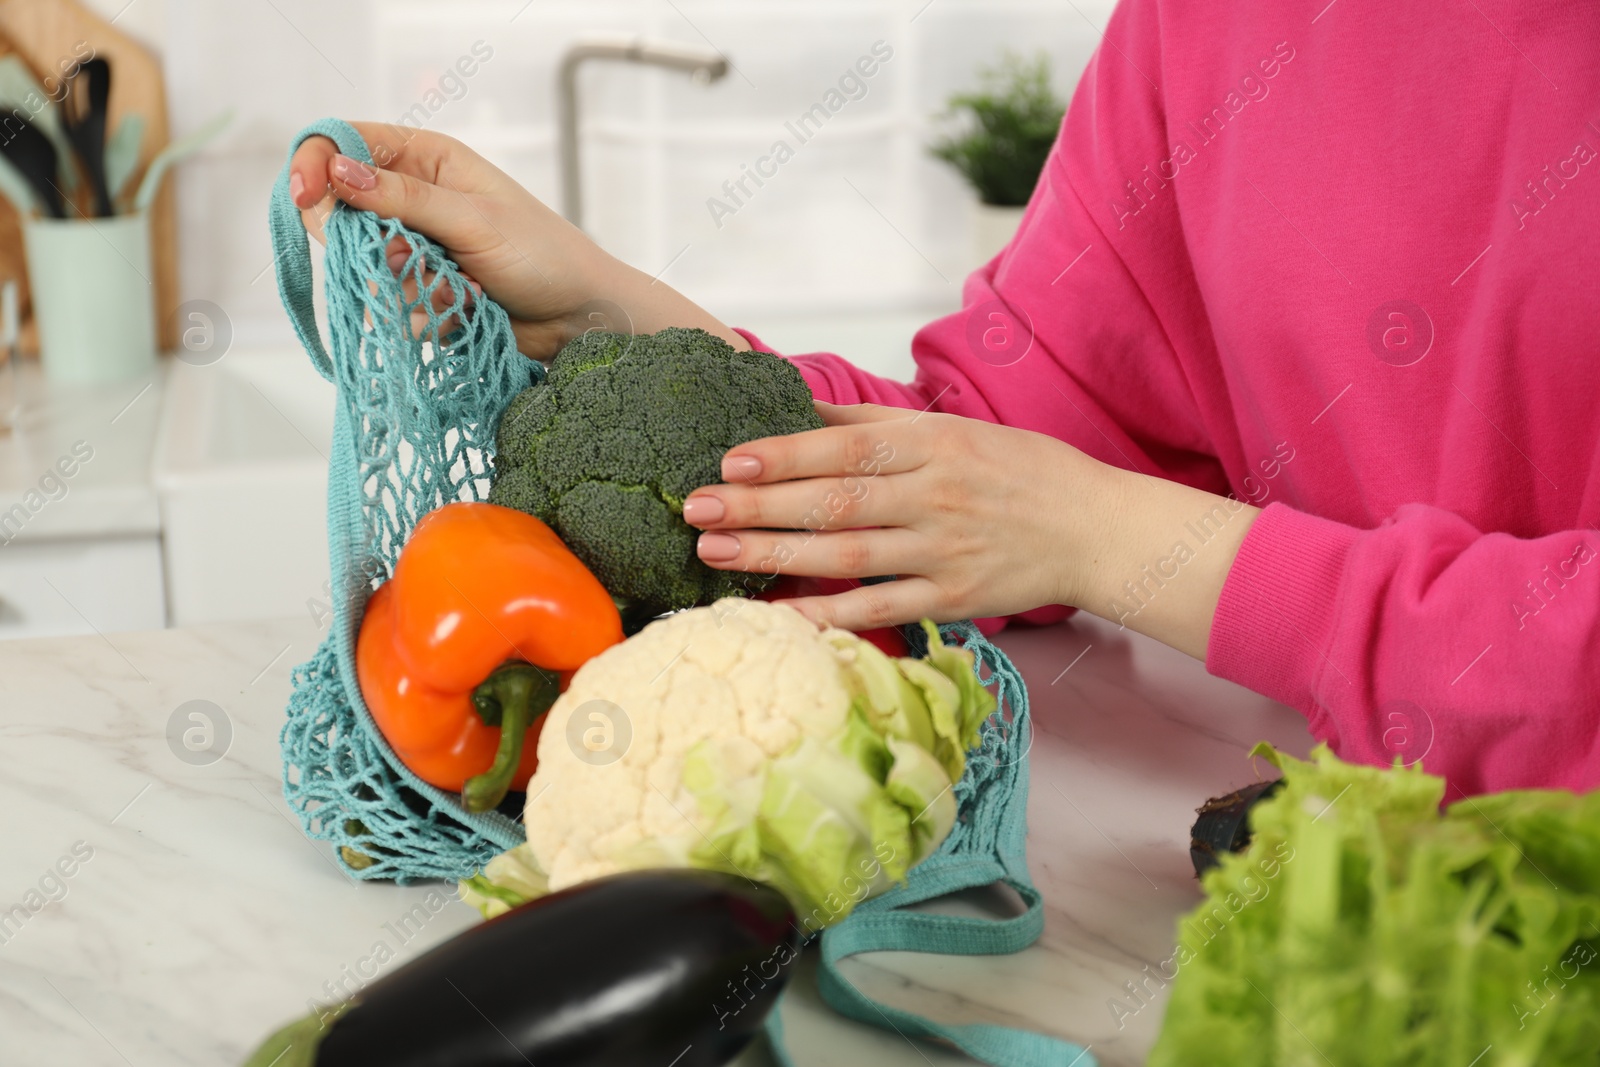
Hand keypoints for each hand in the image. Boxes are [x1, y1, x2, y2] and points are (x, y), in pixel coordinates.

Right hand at [287, 122, 747, 358]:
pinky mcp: (422, 290)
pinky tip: (465, 309)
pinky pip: (389, 301)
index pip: (344, 144)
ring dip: (405, 282)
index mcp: (427, 158)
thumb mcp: (474, 221)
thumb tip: (338, 174)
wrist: (582, 320)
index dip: (316, 165)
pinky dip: (420, 311)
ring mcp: (416, 246)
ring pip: (364, 262)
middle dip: (366, 241)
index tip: (305, 200)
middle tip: (409, 258)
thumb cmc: (544, 258)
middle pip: (342, 208)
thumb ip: (404, 200)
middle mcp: (414, 196)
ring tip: (460, 287)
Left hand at [680, 401, 1121, 630]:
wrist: (1093, 528)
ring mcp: (942, 551)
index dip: (783, 455)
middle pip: (834, 503)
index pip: (843, 449)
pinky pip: (878, 609)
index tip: (728, 461)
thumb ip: (874, 426)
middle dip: (758, 507)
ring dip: (775, 556)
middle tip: (695, 510)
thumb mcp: (951, 431)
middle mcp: (934, 496)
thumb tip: (799, 409)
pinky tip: (776, 613)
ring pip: (846, 557)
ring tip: (715, 554)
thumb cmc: (1016, 472)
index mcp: (932, 446)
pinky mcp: (951, 600)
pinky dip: (826, 614)